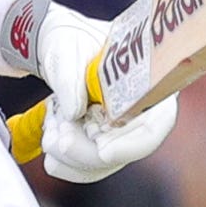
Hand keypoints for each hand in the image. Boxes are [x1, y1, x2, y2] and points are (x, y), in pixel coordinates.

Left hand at [31, 3, 175, 183]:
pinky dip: (63, 161)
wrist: (55, 48)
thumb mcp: (66, 46)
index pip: (156, 123)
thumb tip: (75, 111)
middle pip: (126, 151)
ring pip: (102, 164)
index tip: (103, 151)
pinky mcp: (100, 144)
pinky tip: (49, 137)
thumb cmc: (69, 40)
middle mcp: (139, 112)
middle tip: (56, 137)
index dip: (133, 143)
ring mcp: (121, 131)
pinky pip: (86, 167)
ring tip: (50, 126)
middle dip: (86, 152)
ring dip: (69, 156)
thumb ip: (70, 76)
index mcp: (147, 81)